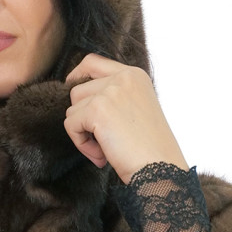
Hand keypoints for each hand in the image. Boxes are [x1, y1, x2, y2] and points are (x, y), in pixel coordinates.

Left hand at [63, 53, 189, 181]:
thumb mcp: (136, 111)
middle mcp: (123, 78)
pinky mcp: (97, 109)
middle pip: (77, 90)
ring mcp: (109, 92)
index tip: (72, 92)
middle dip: (83, 118)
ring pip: (72, 109)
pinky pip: (71, 124)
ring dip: (83, 133)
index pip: (93, 62)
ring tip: (105, 150)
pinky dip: (81, 144)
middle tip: (104, 142)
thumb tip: (78, 101)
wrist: (160, 169)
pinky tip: (102, 156)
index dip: (77, 76)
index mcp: (134, 75)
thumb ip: (114, 98)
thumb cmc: (150, 149)